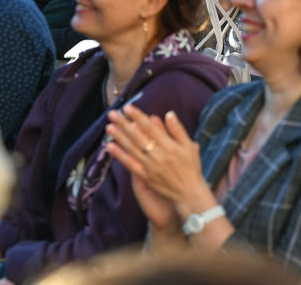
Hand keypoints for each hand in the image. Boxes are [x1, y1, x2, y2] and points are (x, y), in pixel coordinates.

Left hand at [105, 107, 205, 223]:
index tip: (127, 108)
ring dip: (119, 137)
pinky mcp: (145, 177)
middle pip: (138, 136)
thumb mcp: (189, 147)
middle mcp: (159, 156)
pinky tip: (110, 147)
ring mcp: (150, 167)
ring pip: (131, 149)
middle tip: (112, 113)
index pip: (150, 128)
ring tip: (109, 127)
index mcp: (170, 146)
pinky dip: (119, 155)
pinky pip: (130, 164)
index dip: (138, 117)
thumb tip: (169, 114)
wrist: (189, 194)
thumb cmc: (191, 169)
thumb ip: (178, 130)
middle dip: (124, 124)